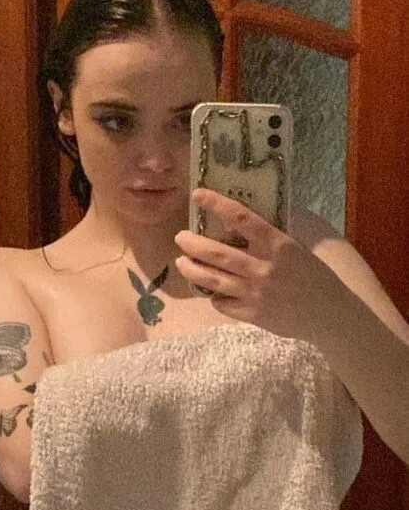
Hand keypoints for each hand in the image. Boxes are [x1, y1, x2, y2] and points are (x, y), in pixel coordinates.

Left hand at [174, 187, 328, 341]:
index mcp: (278, 244)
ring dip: (191, 269)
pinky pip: (222, 304)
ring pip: (212, 279)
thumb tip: (251, 208)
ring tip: (181, 261)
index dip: (217, 204)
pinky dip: (213, 295)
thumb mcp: (297, 246)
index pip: (242, 218)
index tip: (198, 194)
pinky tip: (210, 289)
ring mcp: (256, 293)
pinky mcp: (252, 315)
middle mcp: (263, 267)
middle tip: (180, 237)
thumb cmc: (314, 275)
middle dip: (192, 243)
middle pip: (216, 253)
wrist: (330, 313)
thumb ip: (272, 232)